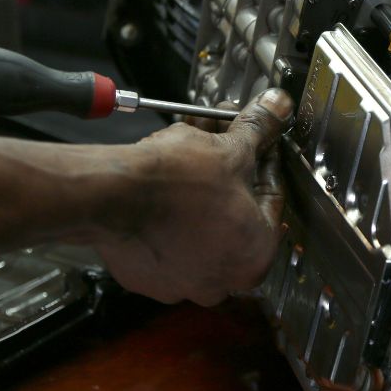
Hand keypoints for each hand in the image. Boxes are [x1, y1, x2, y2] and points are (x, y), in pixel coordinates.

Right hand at [93, 89, 293, 304]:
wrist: (112, 194)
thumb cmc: (177, 182)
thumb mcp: (231, 149)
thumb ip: (260, 130)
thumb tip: (278, 106)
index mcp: (255, 257)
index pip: (270, 200)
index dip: (263, 161)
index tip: (257, 143)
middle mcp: (221, 282)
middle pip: (232, 213)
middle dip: (228, 170)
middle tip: (221, 140)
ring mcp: (180, 284)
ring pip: (199, 225)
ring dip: (198, 187)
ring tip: (189, 147)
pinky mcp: (146, 277)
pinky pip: (165, 240)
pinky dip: (168, 214)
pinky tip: (164, 181)